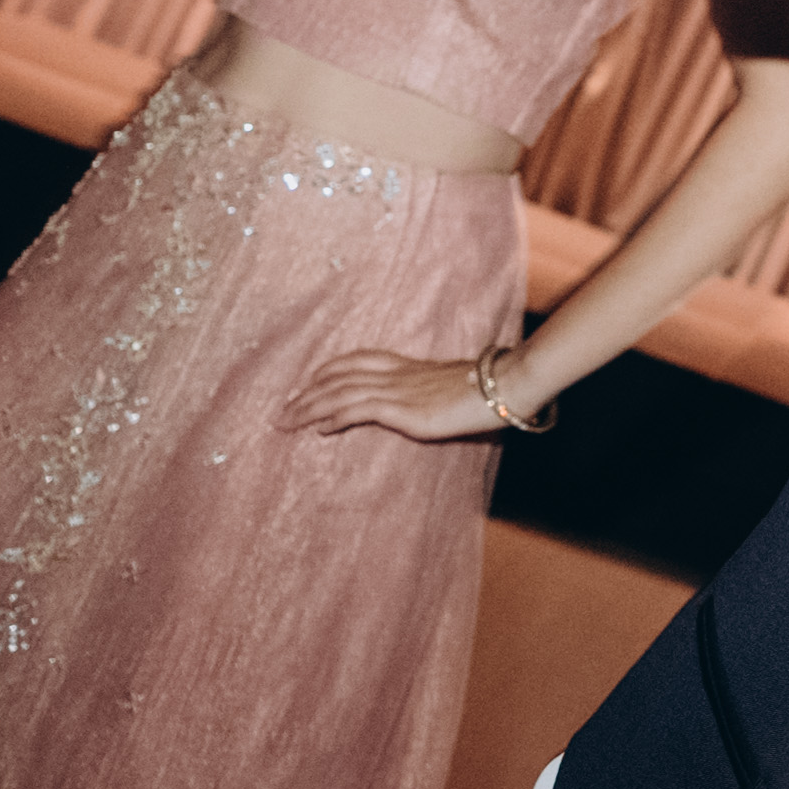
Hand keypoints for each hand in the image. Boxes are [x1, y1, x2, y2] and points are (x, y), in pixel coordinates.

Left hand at [290, 344, 523, 441]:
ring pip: (339, 393)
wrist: (506, 386)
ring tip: (286, 421)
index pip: (356, 360)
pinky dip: (333, 416)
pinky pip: (357, 409)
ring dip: (308, 407)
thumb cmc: (489, 389)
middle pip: (339, 376)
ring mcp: (398, 390)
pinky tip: (318, 428)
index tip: (309, 383)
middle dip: (307, 392)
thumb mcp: (453, 388)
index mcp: (408, 366)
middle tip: (282, 410)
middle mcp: (396, 374)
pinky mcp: (402, 409)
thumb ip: (432, 394)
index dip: (328, 371)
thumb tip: (429, 406)